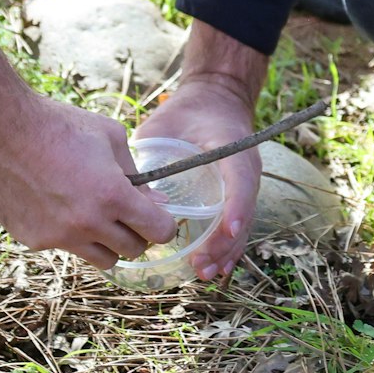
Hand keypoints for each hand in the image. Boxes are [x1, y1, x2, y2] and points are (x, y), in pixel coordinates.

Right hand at [0, 53, 174, 267]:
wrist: (0, 131)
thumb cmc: (59, 126)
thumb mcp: (110, 137)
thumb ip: (137, 174)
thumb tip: (156, 201)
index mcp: (113, 196)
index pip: (159, 232)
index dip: (164, 226)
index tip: (158, 218)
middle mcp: (88, 223)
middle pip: (133, 250)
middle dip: (137, 234)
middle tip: (127, 216)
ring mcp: (59, 236)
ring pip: (103, 260)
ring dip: (107, 243)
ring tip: (96, 218)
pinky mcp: (34, 240)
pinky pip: (66, 249)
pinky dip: (70, 236)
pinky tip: (59, 209)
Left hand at [133, 76, 263, 280]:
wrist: (215, 100)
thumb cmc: (188, 111)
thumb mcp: (169, 123)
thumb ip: (154, 150)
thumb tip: (128, 185)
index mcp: (233, 149)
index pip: (240, 181)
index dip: (236, 207)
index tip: (227, 229)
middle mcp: (245, 170)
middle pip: (242, 213)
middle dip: (223, 243)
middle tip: (201, 264)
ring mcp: (244, 185)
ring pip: (241, 225)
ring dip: (225, 252)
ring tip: (206, 272)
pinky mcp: (237, 195)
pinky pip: (235, 225)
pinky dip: (226, 248)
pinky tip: (215, 268)